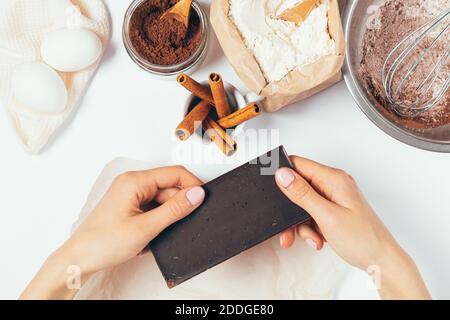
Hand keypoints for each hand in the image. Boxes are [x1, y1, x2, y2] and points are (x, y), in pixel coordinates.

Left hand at [21, 166, 204, 299]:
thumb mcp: (146, 227)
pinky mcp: (129, 206)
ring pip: (162, 199)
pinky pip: (153, 207)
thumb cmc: (103, 242)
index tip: (204, 199)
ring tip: (159, 232)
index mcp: (135, 181)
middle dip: (179, 204)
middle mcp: (132, 183)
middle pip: (170, 186)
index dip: (193, 185)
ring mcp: (130, 194)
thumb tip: (197, 194)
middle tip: (182, 223)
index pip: (175, 173)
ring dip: (167, 214)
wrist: (79, 259)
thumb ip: (175, 209)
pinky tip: (152, 234)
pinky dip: (158, 220)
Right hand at [275, 156, 430, 299]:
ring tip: (311, 236)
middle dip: (292, 208)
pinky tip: (317, 238)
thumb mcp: (326, 216)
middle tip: (291, 225)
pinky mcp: (334, 211)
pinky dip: (310, 228)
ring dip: (302, 223)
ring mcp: (335, 198)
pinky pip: (312, 214)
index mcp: (335, 179)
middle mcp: (335, 185)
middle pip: (299, 187)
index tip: (275, 192)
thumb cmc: (364, 239)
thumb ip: (302, 194)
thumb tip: (283, 174)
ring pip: (303, 204)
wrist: (381, 261)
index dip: (284, 176)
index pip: (299, 164)